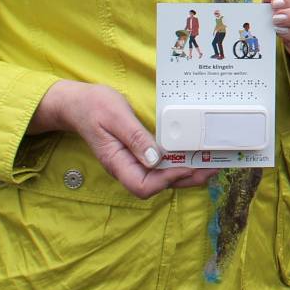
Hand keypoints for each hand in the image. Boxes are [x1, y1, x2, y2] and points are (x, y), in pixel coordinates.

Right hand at [28, 81, 212, 198]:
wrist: (78, 103)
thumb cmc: (94, 106)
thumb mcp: (115, 116)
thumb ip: (134, 137)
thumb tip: (155, 159)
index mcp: (117, 162)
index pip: (143, 185)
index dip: (167, 181)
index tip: (186, 167)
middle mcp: (126, 167)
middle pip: (157, 186)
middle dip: (185, 180)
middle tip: (212, 169)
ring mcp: (132, 162)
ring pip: (161, 178)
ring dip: (186, 174)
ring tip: (209, 165)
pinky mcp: (138, 154)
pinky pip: (159, 166)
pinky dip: (177, 163)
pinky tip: (192, 156)